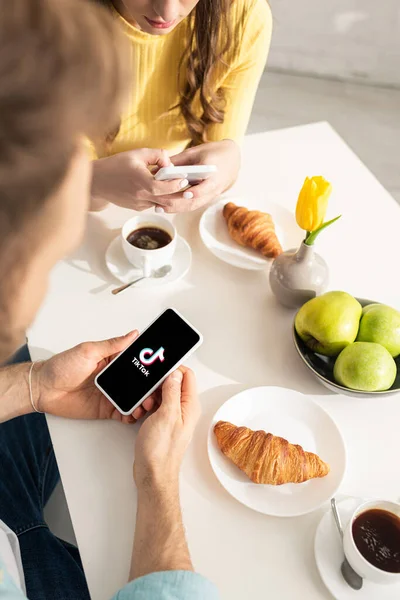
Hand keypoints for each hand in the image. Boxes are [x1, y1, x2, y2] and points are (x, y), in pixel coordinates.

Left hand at [35, 331, 156, 421]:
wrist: (44, 389)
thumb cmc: (61, 366)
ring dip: (143, 402)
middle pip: (139, 383)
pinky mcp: (105, 408)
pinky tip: (135, 415)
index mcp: (112, 360)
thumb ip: (112, 345)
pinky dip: (131, 415)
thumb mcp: (88, 350)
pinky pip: (123, 413)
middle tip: (157, 392)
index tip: (162, 368)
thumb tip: (132, 334)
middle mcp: (114, 377)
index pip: (137, 362)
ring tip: (147, 405)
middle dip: (150, 388)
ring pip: (134, 399)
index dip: (150, 366)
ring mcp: (111, 394)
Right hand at [91, 148, 188, 210]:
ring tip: (178, 189)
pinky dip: (158, 198)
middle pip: (167, 201)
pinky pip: (152, 204)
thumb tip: (170, 165)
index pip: (164, 188)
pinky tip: (159, 190)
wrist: (98, 181)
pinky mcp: (137, 207)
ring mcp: (139, 204)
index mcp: (142, 182)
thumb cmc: (117, 165)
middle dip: (180, 196)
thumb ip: (158, 155)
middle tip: (190, 190)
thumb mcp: (138, 153)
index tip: (185, 179)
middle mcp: (141, 196)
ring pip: (160, 204)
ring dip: (170, 198)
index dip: (176, 184)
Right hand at [134, 367, 199, 487]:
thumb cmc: (160, 450)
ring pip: (163, 393)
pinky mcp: (163, 422)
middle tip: (148, 392)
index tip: (158, 369)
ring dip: (151, 395)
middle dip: (158, 383)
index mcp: (190, 405)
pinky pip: (157, 405)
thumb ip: (172, 391)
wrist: (153, 473)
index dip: (172, 369)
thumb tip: (175, 373)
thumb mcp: (166, 415)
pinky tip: (141, 412)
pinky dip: (148, 405)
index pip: (186, 375)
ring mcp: (174, 416)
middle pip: (174, 383)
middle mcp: (184, 409)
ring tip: (144, 405)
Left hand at [164, 139, 240, 211]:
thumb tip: (159, 169)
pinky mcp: (207, 199)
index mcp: (214, 172)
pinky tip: (165, 207)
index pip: (206, 185)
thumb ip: (178, 160)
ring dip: (175, 208)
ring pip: (193, 206)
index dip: (197, 191)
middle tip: (160, 203)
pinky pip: (193, 206)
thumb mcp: (196, 151)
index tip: (185, 193)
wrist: (232, 160)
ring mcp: (211, 195)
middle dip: (177, 203)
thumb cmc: (212, 153)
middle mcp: (214, 187)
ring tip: (159, 208)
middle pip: (196, 200)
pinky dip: (179, 207)